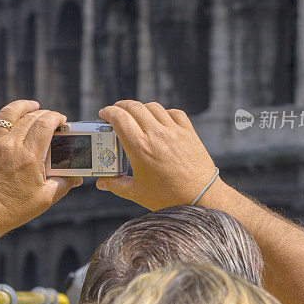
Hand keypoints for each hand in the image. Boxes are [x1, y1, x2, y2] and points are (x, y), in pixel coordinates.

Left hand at [0, 98, 81, 235]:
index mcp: (29, 156)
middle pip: (30, 118)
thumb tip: (76, 177)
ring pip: (7, 114)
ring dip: (22, 106)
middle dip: (44, 114)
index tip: (62, 121)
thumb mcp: (45, 199)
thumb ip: (63, 184)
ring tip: (31, 105)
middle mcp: (10, 145)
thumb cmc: (13, 209)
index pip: (45, 124)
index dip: (56, 118)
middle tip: (51, 120)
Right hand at [94, 100, 217, 209]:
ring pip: (153, 107)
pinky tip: (160, 120)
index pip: (119, 118)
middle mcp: (156, 134)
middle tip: (115, 112)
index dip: (108, 112)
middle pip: (134, 107)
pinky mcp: (189, 132)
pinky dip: (164, 113)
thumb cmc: (168, 197)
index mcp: (140, 147)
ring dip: (141, 108)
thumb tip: (102, 182)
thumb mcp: (137, 193)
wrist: (201, 198)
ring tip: (136, 116)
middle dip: (121, 106)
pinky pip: (175, 113)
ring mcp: (174, 131)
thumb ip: (116, 185)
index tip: (103, 115)